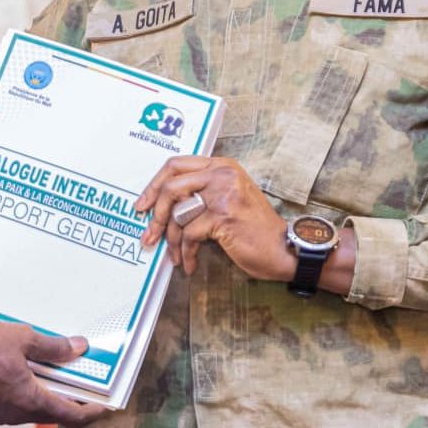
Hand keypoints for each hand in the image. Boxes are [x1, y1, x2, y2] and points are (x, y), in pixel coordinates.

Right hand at [0, 321, 105, 427]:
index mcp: (29, 401)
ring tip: (43, 364)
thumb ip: (52, 347)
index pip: (71, 416)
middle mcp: (13, 413)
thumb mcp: (21, 338)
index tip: (104, 404)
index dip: (91, 411)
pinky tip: (14, 365)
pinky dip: (17, 387)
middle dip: (64, 393)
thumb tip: (77, 348)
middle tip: (75, 373)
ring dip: (39, 388)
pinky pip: (6, 401)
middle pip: (50, 410)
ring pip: (27, 405)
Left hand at [135, 156, 298, 282]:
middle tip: (149, 234)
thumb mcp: (229, 198)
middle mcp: (222, 174)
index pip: (176, 165)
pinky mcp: (223, 217)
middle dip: (155, 214)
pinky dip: (186, 253)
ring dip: (171, 240)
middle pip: (170, 187)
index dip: (154, 185)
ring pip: (178, 214)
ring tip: (176, 255)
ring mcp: (223, 194)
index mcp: (221, 166)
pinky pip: (190, 235)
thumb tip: (164, 206)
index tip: (143, 204)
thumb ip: (202, 193)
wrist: (284, 247)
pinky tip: (189, 263)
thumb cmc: (254, 228)